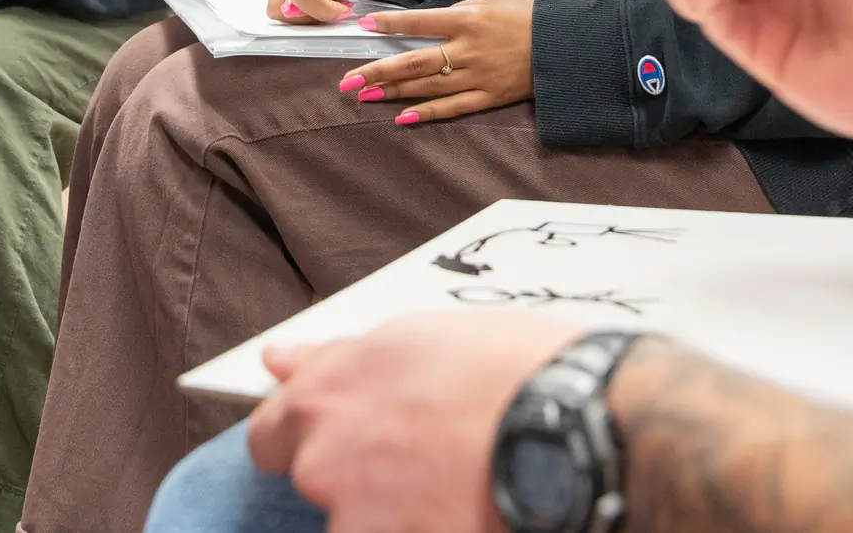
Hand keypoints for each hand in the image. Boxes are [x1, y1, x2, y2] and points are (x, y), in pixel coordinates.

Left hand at [247, 311, 578, 532]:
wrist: (581, 432)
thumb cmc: (516, 371)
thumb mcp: (419, 338)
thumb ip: (336, 358)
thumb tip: (278, 361)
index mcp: (328, 394)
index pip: (271, 435)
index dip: (310, 439)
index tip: (350, 442)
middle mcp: (327, 460)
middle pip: (318, 483)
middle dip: (359, 478)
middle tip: (428, 463)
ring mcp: (357, 520)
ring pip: (359, 524)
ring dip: (396, 514)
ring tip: (463, 490)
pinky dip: (425, 530)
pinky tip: (471, 512)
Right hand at [270, 0, 422, 23]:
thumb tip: (293, 10)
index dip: (322, 9)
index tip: (345, 8)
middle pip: (281, 3)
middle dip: (310, 13)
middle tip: (337, 6)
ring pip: (281, 8)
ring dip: (308, 13)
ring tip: (333, 1)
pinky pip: (287, 8)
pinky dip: (307, 12)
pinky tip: (326, 1)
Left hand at [337, 0, 534, 122]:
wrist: (566, 42)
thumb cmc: (528, 14)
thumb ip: (460, 10)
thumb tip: (432, 20)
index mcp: (468, 20)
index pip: (419, 22)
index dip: (390, 25)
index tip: (364, 27)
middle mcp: (468, 50)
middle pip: (414, 62)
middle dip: (378, 71)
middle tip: (348, 80)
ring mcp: (477, 76)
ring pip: (427, 87)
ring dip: (394, 93)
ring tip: (365, 96)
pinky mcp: (489, 97)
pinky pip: (452, 108)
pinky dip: (426, 113)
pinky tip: (401, 117)